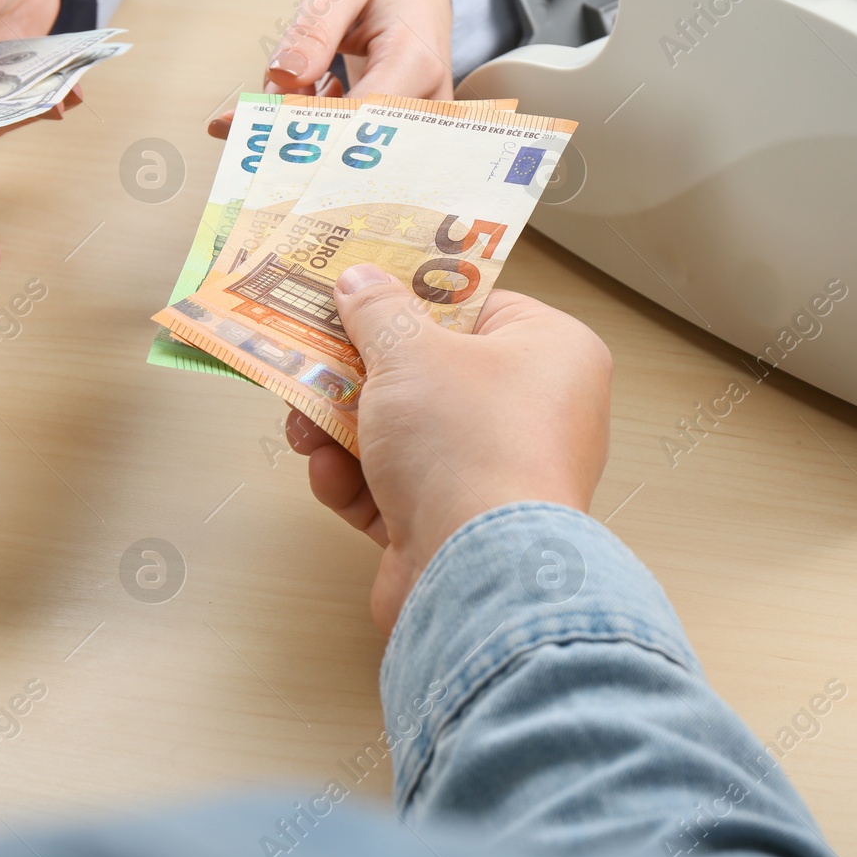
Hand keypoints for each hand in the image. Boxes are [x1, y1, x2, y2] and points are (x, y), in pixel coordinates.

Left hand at [207, 0, 451, 137]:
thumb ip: (314, 29)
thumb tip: (283, 78)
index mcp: (415, 61)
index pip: (353, 115)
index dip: (295, 124)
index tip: (238, 124)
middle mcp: (425, 102)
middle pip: (349, 143)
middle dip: (290, 133)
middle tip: (232, 123)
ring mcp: (420, 124)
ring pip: (347, 148)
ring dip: (301, 125)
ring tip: (281, 87)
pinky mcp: (404, 131)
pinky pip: (353, 141)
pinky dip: (316, 123)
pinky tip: (306, 91)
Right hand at [289, 265, 611, 634]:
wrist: (478, 574)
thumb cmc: (470, 446)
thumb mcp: (408, 352)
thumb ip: (378, 311)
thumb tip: (361, 282)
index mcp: (551, 352)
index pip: (477, 306)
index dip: (411, 296)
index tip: (358, 291)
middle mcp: (537, 413)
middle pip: (429, 372)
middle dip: (358, 374)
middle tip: (310, 361)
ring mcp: (499, 474)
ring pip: (404, 435)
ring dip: (344, 432)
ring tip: (305, 429)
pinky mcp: (462, 528)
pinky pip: (400, 490)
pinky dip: (359, 484)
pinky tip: (333, 479)